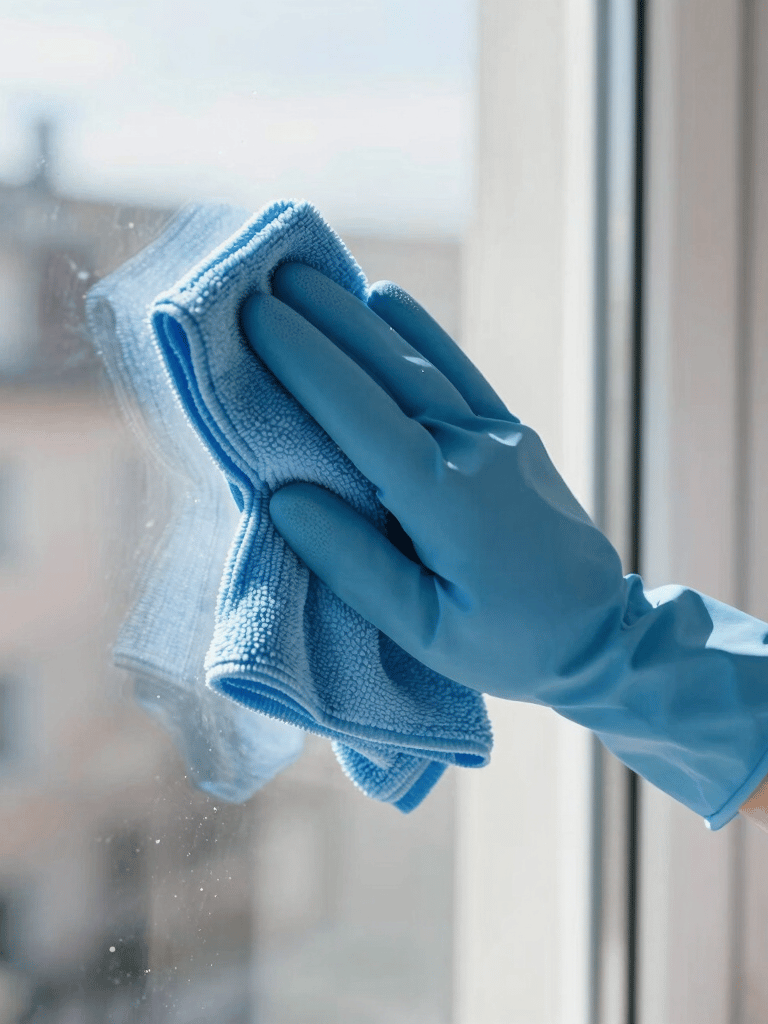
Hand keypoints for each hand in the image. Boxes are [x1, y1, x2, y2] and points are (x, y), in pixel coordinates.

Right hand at [240, 262, 628, 703]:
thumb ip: (354, 564)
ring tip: (311, 276)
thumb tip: (284, 496)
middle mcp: (474, 450)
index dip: (306, 362)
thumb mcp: (425, 630)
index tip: (257, 317)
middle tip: (265, 278)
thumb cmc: (507, 645)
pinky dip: (420, 333)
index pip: (361, 415)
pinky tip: (388, 301)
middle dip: (322, 319)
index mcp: (445, 499)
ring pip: (420, 362)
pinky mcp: (513, 436)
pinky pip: (460, 371)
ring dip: (361, 315)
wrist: (600, 637)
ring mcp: (499, 436)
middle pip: (386, 371)